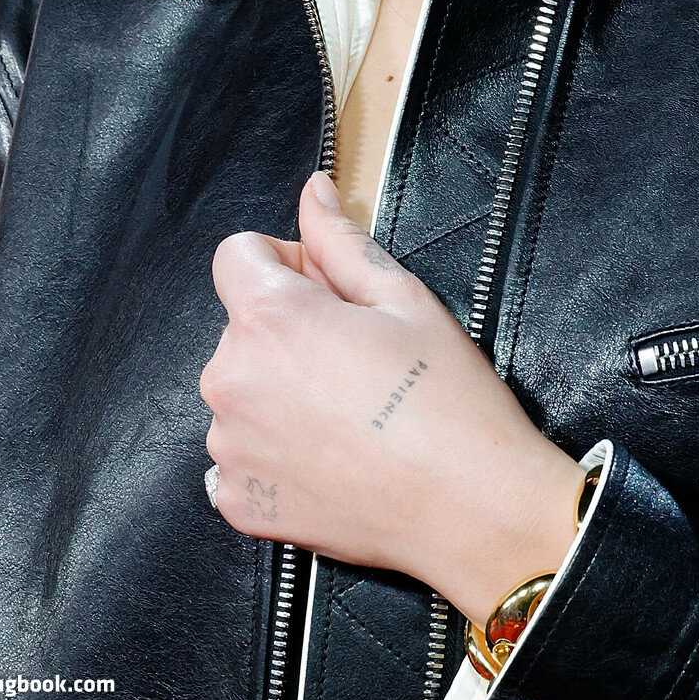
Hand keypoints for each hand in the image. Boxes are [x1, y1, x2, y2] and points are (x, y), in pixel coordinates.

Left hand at [200, 171, 583, 623]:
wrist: (470, 508)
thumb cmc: (446, 396)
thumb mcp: (403, 298)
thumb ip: (341, 240)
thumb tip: (312, 192)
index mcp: (270, 318)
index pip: (236, 256)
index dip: (284, 262)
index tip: (329, 292)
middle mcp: (230, 381)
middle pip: (240, 325)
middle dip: (286, 327)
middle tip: (356, 357)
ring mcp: (229, 448)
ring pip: (241, 389)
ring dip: (278, 389)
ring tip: (349, 412)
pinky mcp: (239, 501)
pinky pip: (241, 453)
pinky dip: (275, 449)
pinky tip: (331, 456)